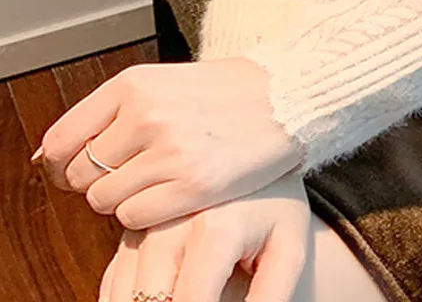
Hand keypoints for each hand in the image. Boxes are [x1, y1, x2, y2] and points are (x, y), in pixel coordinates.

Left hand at [38, 58, 303, 227]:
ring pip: (103, 201)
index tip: (88, 166)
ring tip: (162, 178)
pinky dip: (148, 212)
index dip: (67, 163)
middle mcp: (147, 114)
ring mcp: (170, 150)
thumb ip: (112, 114)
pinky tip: (176, 191)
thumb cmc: (228, 92)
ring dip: (125, 198)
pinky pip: (134, 217)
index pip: (61, 141)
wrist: (290, 95)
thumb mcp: (164, 84)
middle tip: (139, 170)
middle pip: (79, 175)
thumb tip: (53, 156)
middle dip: (101, 181)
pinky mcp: (193, 183)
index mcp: (134, 84)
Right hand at [98, 169, 313, 301]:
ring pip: (122, 295)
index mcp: (213, 231)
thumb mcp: (288, 251)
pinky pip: (114, 280)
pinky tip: (161, 296)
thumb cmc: (278, 209)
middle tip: (204, 296)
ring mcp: (145, 223)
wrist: (261, 155)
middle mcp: (170, 224)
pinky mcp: (132, 226)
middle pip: (147, 300)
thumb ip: (269, 296)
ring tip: (182, 293)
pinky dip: (127, 299)